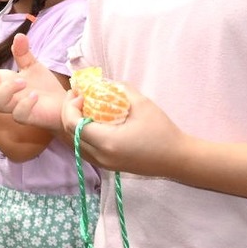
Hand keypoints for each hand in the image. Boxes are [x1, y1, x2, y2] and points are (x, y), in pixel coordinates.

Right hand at [0, 34, 65, 130]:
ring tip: (24, 81)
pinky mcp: (26, 117)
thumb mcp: (31, 64)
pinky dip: (25, 104)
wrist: (62, 102)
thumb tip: (19, 35)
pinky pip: (18, 115)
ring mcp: (12, 107)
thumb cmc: (42, 85)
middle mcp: (1, 95)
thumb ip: (22, 52)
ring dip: (7, 89)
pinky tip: (35, 96)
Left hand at [61, 84, 187, 176]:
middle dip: (69, 112)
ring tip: (83, 107)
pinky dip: (81, 135)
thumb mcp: (141, 103)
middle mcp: (100, 156)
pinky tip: (91, 122)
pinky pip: (84, 150)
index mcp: (107, 141)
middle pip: (69, 134)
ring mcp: (103, 164)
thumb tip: (101, 81)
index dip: (71, 106)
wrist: (177, 159)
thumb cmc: (162, 130)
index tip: (81, 93)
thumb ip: (119, 89)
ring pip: (74, 144)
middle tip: (78, 96)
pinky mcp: (107, 166)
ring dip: (73, 124)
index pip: (72, 124)